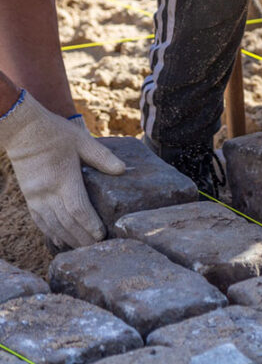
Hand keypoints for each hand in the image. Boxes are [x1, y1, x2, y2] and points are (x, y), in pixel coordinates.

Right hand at [0, 91, 125, 247]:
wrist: (23, 130)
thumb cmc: (56, 133)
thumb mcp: (82, 140)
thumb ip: (102, 157)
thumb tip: (122, 170)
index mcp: (63, 178)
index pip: (78, 209)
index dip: (90, 224)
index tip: (101, 235)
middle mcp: (47, 191)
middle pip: (66, 222)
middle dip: (81, 238)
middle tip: (97, 248)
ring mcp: (35, 196)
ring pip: (52, 224)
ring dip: (67, 238)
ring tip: (82, 249)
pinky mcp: (29, 196)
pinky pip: (39, 220)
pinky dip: (50, 232)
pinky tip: (60, 241)